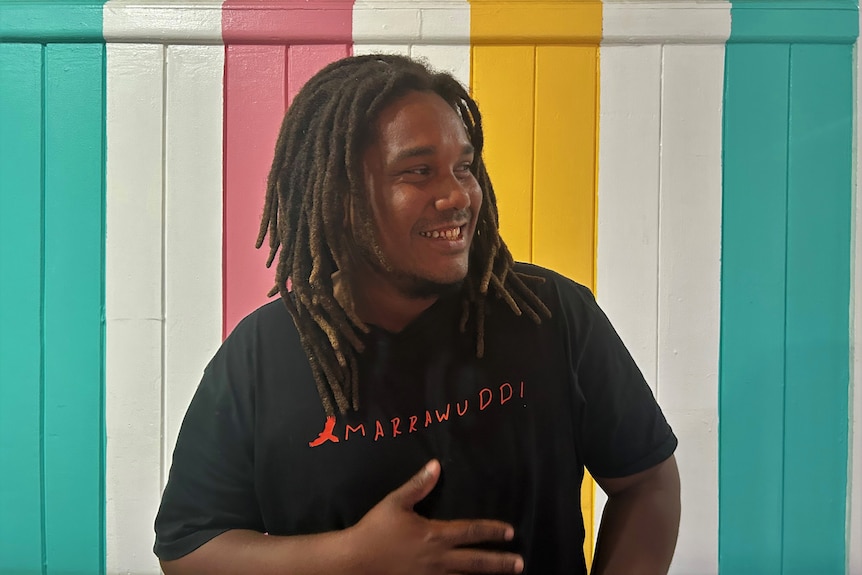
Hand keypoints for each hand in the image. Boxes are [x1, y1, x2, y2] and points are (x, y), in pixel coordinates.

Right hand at [345, 459, 524, 574]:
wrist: (356, 561)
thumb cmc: (375, 530)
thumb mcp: (396, 502)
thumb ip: (418, 485)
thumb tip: (436, 465)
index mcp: (435, 535)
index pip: (471, 532)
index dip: (492, 531)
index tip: (510, 532)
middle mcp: (438, 558)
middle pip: (476, 561)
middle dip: (500, 563)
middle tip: (519, 564)